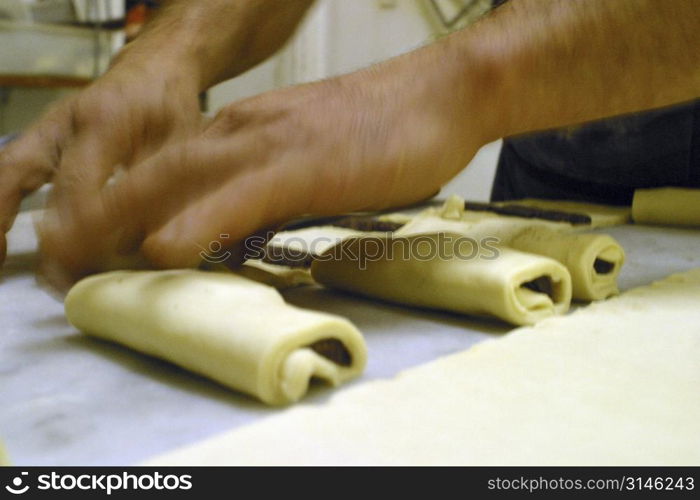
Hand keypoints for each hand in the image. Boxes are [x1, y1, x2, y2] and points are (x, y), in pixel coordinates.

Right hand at [0, 58, 201, 270]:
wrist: (153, 69)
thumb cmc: (173, 107)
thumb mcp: (183, 145)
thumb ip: (162, 189)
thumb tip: (141, 247)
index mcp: (104, 120)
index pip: (76, 184)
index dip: (77, 231)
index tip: (83, 268)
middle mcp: (64, 121)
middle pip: (27, 179)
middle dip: (34, 234)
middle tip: (50, 280)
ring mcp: (47, 128)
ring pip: (5, 173)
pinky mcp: (42, 139)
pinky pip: (9, 173)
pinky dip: (0, 206)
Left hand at [38, 47, 491, 282]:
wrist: (440, 95)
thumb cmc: (382, 131)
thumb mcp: (310, 157)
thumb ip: (272, 185)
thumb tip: (244, 228)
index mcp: (242, 129)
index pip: (165, 166)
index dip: (120, 203)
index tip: (92, 242)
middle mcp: (242, 130)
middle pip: (153, 172)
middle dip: (100, 214)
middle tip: (60, 257)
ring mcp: (271, 143)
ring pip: (180, 179)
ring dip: (124, 220)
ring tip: (79, 259)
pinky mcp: (305, 164)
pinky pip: (240, 195)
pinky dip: (197, 222)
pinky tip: (164, 248)